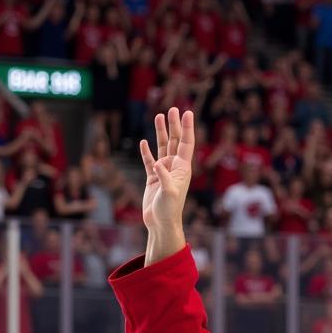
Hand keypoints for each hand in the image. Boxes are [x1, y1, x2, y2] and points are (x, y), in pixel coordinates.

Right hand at [140, 108, 194, 263]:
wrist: (160, 223)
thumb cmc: (169, 210)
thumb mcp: (169, 193)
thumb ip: (164, 178)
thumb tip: (158, 163)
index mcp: (183, 168)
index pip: (186, 143)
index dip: (187, 127)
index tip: (187, 112)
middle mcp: (175, 168)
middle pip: (175, 141)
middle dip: (174, 125)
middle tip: (173, 109)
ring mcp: (164, 172)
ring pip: (162, 148)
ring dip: (161, 133)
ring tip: (158, 116)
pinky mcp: (153, 179)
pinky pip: (149, 162)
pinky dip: (147, 152)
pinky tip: (144, 142)